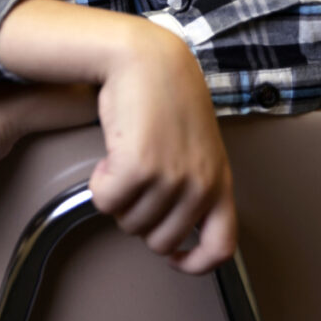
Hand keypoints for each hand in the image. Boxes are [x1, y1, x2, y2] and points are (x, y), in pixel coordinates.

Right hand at [88, 23, 237, 275]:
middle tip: (134, 183)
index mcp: (220, 179)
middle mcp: (200, 184)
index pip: (221, 247)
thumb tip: (176, 223)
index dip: (195, 263)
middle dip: (139, 217)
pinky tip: (108, 157)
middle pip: (160, 241)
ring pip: (129, 222)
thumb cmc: (166, 91)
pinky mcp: (139, 167)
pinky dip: (99, 184)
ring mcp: (170, 178)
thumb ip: (196, 180)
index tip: (175, 258)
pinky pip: (106, 202)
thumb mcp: (198, 141)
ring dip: (118, 196)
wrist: (145, 57)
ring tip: (124, 159)